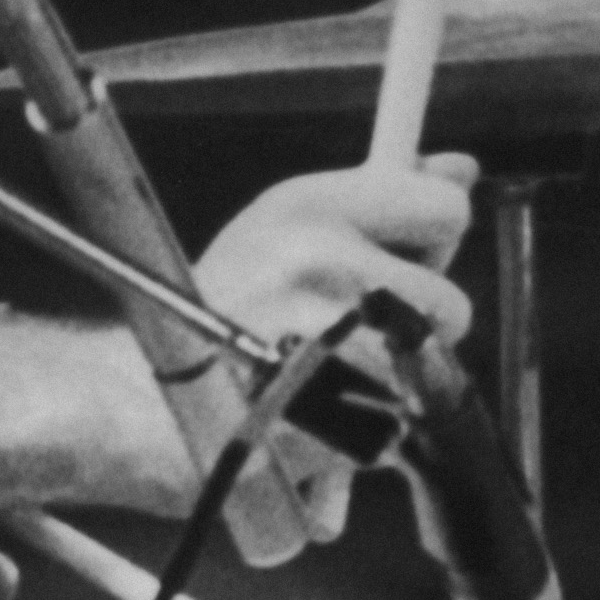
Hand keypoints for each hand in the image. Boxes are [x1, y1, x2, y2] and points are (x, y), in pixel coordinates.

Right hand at [188, 158, 479, 535]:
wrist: (138, 408)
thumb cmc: (219, 312)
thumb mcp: (288, 227)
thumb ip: (381, 197)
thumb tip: (461, 168)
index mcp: (304, 206)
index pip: (444, 208)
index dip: (433, 237)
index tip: (403, 253)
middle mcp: (314, 264)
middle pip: (451, 302)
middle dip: (419, 323)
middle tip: (352, 326)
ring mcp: (320, 345)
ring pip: (427, 372)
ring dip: (393, 381)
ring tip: (326, 373)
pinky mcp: (325, 420)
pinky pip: (398, 426)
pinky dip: (371, 431)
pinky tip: (321, 415)